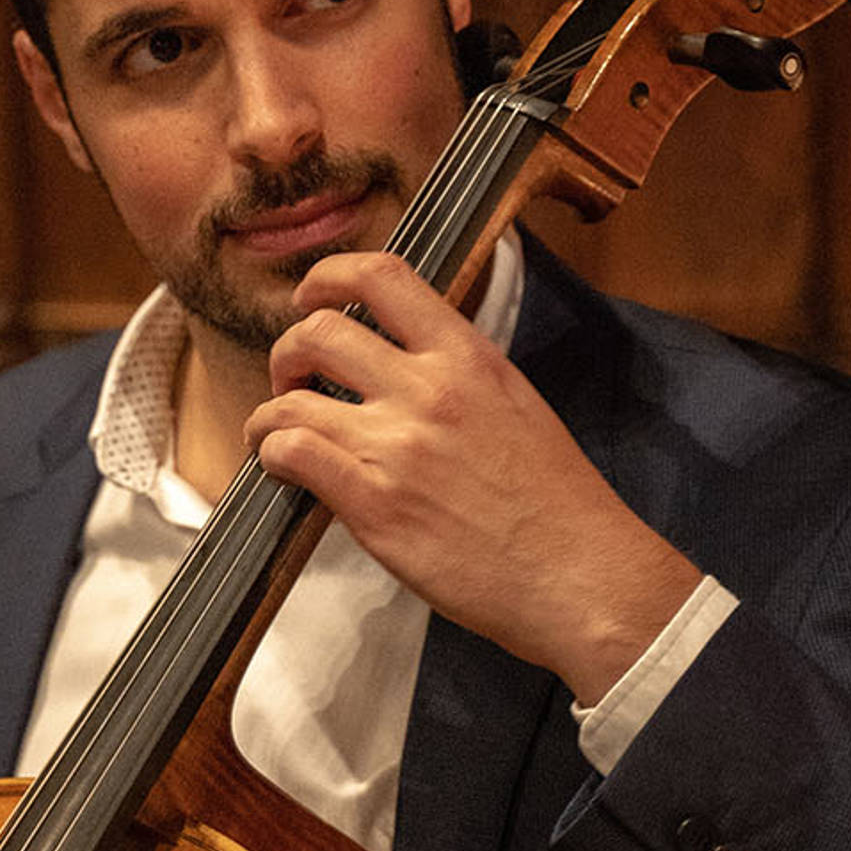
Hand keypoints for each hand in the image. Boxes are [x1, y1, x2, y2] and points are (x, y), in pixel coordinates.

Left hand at [248, 251, 701, 701]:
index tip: (312, 297)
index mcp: (467, 357)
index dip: (329, 277)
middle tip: (293, 383)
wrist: (581, 574)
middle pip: (318, 332)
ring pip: (291, 400)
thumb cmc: (558, 504)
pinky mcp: (374, 504)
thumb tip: (404, 369)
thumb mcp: (516, 405)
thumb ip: (458, 377)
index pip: (383, 277)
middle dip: (288, 353)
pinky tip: (286, 471)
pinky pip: (292, 453)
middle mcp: (428, 390)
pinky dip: (272, 456)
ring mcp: (397, 446)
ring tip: (279, 436)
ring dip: (270, 415)